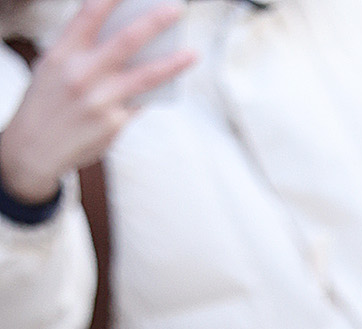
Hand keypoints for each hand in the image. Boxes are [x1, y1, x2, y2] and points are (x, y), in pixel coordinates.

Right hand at [1, 0, 190, 207]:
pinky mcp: (114, 125)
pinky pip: (140, 102)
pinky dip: (153, 91)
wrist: (35, 149)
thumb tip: (127, 39)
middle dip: (155, 23)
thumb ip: (82, 48)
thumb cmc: (48, 99)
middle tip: (178, 9)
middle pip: (126, 42)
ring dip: (173, 64)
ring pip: (145, 77)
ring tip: (193, 54)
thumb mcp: (53, 66)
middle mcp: (82, 75)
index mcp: (63, 53)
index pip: (90, 14)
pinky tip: (169, 82)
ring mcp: (100, 101)